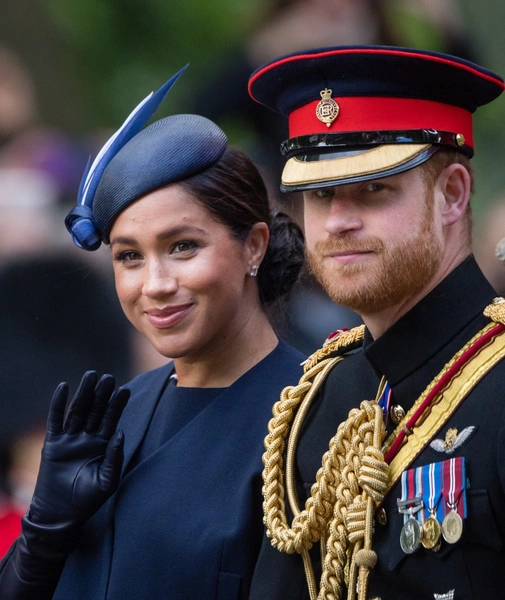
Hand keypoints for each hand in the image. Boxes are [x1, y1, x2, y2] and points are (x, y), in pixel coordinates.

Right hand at [29, 371, 129, 527]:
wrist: (61, 515)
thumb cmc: (87, 501)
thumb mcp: (107, 481)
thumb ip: (115, 457)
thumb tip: (120, 432)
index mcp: (103, 445)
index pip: (111, 419)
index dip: (117, 405)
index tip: (124, 390)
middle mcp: (87, 438)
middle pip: (96, 410)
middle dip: (102, 394)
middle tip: (108, 377)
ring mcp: (70, 439)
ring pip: (78, 411)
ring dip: (84, 393)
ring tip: (91, 376)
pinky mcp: (53, 444)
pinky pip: (55, 420)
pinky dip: (58, 403)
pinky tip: (63, 387)